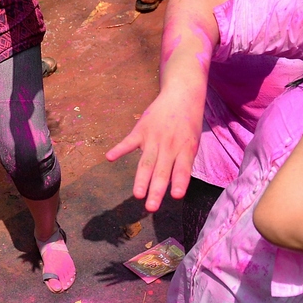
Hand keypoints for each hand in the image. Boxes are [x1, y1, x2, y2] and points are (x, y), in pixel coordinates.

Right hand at [105, 90, 201, 211]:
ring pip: (146, 162)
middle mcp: (169, 145)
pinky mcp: (141, 130)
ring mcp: (153, 138)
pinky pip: (129, 142)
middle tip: (151, 207)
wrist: (181, 94)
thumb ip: (183, 162)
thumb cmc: (189, 123)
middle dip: (156, 190)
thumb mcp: (193, 142)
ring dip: (141, 179)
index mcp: (185, 149)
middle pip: (162, 171)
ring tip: (137, 195)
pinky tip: (109, 158)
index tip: (175, 196)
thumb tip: (174, 186)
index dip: (179, 182)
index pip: (183, 169)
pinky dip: (119, 149)